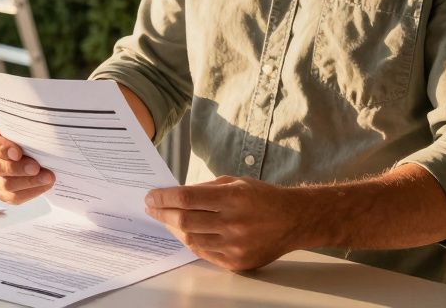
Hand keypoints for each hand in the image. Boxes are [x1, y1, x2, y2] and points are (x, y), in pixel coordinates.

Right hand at [0, 123, 54, 203]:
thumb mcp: (21, 126)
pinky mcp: (0, 192)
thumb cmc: (23, 134)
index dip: (3, 149)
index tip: (18, 153)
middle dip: (18, 168)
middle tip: (36, 167)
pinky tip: (43, 186)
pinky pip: (13, 197)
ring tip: (47, 178)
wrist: (27, 148)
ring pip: (5, 185)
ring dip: (28, 182)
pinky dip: (30, 192)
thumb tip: (41, 131)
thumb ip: (25, 129)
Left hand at [145, 175, 304, 270]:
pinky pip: (204, 253)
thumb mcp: (235, 182)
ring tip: (167, 220)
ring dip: (174, 229)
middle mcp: (233, 223)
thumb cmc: (262, 197)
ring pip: (191, 239)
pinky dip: (190, 242)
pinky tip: (185, 232)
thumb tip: (175, 194)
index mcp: (233, 198)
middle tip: (152, 208)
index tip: (151, 197)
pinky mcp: (236, 262)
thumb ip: (206, 189)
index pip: (186, 198)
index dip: (164, 198)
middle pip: (185, 220)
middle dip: (163, 213)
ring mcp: (235, 245)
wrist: (294, 220)